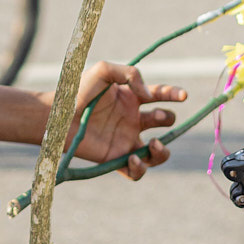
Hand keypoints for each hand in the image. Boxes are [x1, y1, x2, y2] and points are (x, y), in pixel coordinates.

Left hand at [69, 61, 186, 179]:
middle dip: (168, 119)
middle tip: (157, 117)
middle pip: (164, 122)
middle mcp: (132, 119)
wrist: (59, 115)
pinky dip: (141, 169)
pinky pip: (137, 172)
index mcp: (131, 98)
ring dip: (163, 151)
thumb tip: (148, 95)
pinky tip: (133, 159)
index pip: (160, 95)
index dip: (174, 94)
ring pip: (157, 152)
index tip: (184, 95)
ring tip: (154, 144)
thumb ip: (130, 74)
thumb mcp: (104, 71)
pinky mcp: (115, 158)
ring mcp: (125, 140)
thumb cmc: (78, 91)